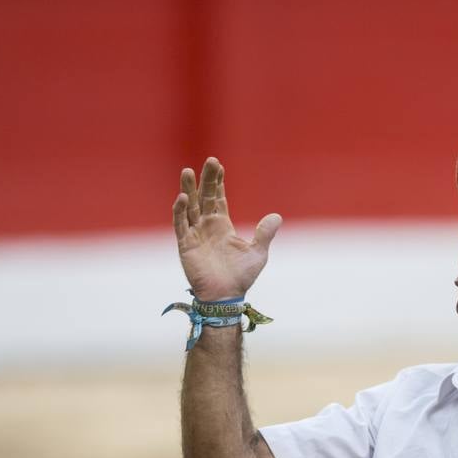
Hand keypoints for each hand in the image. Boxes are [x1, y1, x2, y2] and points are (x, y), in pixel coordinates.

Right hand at [172, 157, 281, 299]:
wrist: (226, 296)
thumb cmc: (241, 277)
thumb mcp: (258, 253)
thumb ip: (264, 233)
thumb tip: (277, 216)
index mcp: (222, 226)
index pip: (218, 198)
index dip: (217, 182)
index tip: (218, 165)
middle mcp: (207, 227)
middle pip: (204, 197)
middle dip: (206, 179)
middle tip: (209, 161)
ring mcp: (195, 234)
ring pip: (189, 207)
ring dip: (188, 189)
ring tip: (187, 171)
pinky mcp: (185, 245)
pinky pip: (180, 225)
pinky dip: (180, 211)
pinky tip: (182, 197)